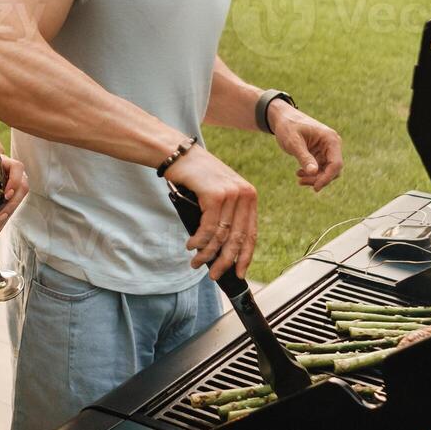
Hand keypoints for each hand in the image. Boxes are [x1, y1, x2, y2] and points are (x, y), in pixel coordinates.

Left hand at [0, 155, 27, 238]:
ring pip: (16, 201)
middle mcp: (14, 174)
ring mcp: (15, 185)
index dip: (14, 181)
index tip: (6, 194)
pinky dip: (2, 220)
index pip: (17, 168)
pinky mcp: (11, 196)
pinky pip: (11, 208)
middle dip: (10, 207)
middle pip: (21, 189)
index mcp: (6, 163)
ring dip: (6, 217)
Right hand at [163, 145, 258, 280]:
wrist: (179, 154)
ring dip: (207, 253)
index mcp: (249, 196)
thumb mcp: (218, 193)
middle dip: (225, 261)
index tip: (240, 273)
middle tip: (214, 275)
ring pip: (221, 236)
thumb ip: (226, 215)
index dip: (245, 256)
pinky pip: (209, 228)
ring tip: (196, 262)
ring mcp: (231, 194)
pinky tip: (191, 245)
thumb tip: (223, 250)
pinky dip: (199, 241)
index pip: (251, 233)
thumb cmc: (196, 176)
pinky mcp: (215, 194)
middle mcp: (244, 194)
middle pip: (237, 238)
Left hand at [270, 104, 341, 191]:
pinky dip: (311, 174)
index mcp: (330, 139)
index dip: (327, 178)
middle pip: (333, 169)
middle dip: (319, 179)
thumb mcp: (294, 142)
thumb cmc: (288, 127)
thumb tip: (313, 172)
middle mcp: (332, 145)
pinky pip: (320, 168)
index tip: (315, 188)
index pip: (336, 163)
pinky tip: (299, 173)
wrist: (282, 118)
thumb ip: (304, 157)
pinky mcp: (320, 153)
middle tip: (301, 182)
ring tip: (299, 179)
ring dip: (314, 178)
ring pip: (327, 171)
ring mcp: (327, 150)